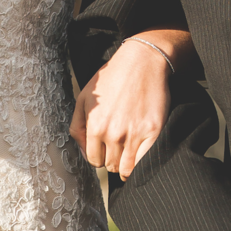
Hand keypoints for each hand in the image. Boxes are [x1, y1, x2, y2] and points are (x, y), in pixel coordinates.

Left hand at [71, 34, 178, 177]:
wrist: (142, 62)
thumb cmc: (112, 78)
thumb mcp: (85, 98)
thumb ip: (77, 126)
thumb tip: (82, 151)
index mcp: (95, 126)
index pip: (93, 160)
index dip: (97, 156)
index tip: (103, 150)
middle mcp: (114, 134)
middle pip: (110, 165)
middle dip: (110, 159)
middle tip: (115, 148)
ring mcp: (134, 134)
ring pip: (125, 167)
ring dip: (123, 163)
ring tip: (125, 152)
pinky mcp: (153, 132)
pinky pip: (142, 161)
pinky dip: (138, 164)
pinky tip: (136, 156)